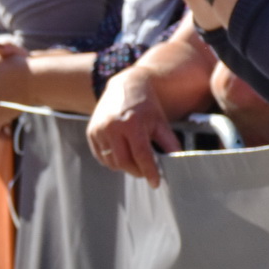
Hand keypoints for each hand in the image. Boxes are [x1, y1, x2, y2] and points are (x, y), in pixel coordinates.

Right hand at [87, 62, 179, 184]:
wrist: (125, 86)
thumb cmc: (146, 105)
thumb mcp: (160, 122)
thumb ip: (169, 142)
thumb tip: (177, 160)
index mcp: (132, 123)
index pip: (141, 155)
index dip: (149, 172)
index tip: (155, 182)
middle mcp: (112, 127)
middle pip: (124, 162)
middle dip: (136, 171)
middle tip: (145, 171)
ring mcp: (99, 130)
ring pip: (111, 162)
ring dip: (124, 166)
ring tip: (134, 160)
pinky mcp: (91, 132)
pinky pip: (101, 156)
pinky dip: (112, 160)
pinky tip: (122, 153)